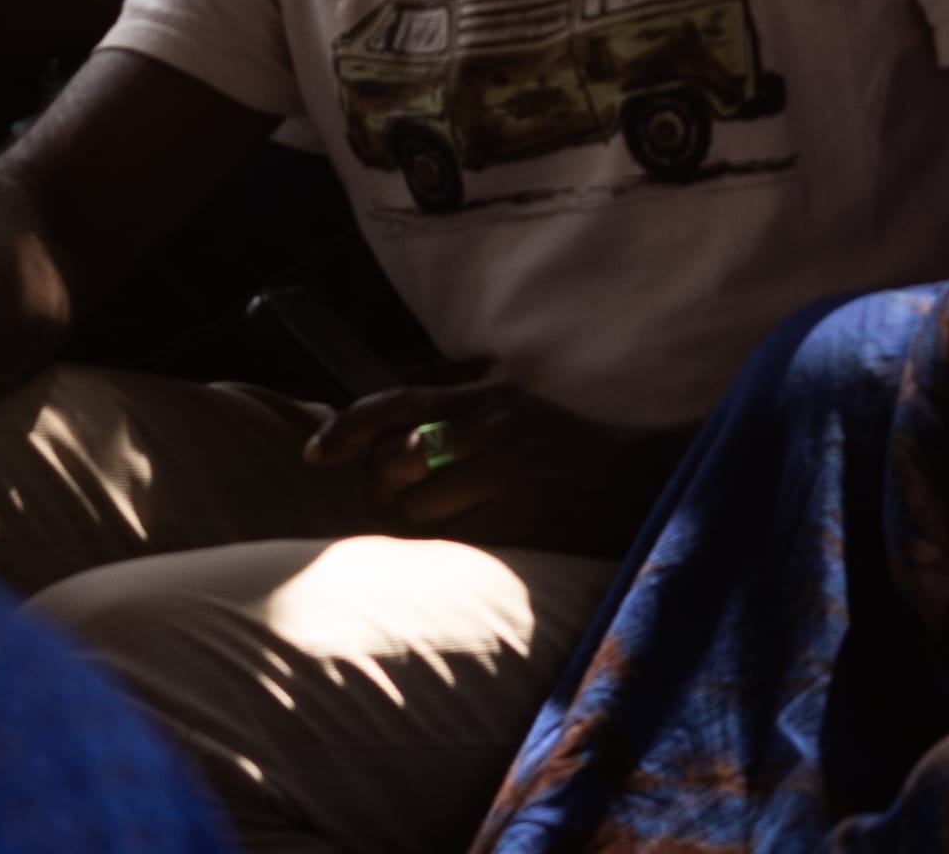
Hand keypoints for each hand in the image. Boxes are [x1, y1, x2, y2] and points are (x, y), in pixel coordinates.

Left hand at [302, 370, 667, 550]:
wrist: (634, 482)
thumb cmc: (565, 448)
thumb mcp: (511, 409)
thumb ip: (452, 414)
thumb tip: (383, 438)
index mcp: (482, 399)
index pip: (394, 404)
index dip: (344, 428)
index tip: (314, 454)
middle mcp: (487, 431)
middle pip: (392, 464)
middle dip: (380, 489)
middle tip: (393, 502)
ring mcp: (502, 478)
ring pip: (414, 511)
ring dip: (409, 525)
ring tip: (432, 525)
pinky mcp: (516, 524)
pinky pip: (449, 544)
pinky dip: (439, 550)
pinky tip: (455, 547)